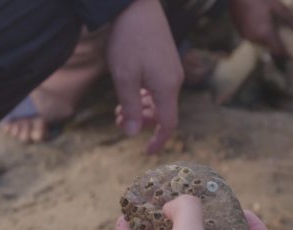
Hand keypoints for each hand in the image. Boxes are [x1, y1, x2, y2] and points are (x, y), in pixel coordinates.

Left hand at [107, 0, 183, 153]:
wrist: (136, 6)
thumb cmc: (128, 41)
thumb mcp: (123, 77)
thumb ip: (130, 107)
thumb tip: (133, 134)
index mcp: (167, 87)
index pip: (168, 123)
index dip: (158, 141)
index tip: (147, 152)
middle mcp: (174, 80)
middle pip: (163, 113)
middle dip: (143, 122)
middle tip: (118, 121)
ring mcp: (171, 69)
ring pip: (159, 100)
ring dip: (141, 108)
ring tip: (118, 109)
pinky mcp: (165, 60)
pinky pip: (158, 87)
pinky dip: (144, 95)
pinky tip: (128, 92)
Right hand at [229, 0, 292, 55]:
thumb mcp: (276, 6)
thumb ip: (288, 18)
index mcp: (264, 34)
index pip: (276, 50)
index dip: (285, 51)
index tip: (291, 48)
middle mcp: (253, 38)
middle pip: (267, 46)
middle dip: (275, 41)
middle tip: (282, 31)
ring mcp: (244, 35)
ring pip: (258, 41)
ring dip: (265, 35)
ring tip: (269, 23)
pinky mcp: (238, 30)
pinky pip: (251, 35)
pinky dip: (256, 31)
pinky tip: (258, 19)